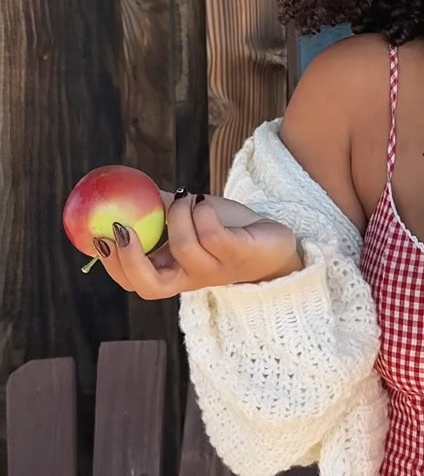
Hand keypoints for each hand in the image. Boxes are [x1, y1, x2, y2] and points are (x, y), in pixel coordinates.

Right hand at [92, 189, 303, 298]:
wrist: (272, 241)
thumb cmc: (225, 229)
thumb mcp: (187, 218)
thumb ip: (157, 209)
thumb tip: (125, 188)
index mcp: (173, 272)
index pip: (135, 282)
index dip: (114, 265)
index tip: (100, 236)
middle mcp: (191, 277)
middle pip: (151, 286)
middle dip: (131, 259)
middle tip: (123, 228)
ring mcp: (216, 270)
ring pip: (184, 249)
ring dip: (179, 215)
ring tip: (189, 199)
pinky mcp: (239, 255)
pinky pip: (213, 235)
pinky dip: (203, 212)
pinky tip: (207, 203)